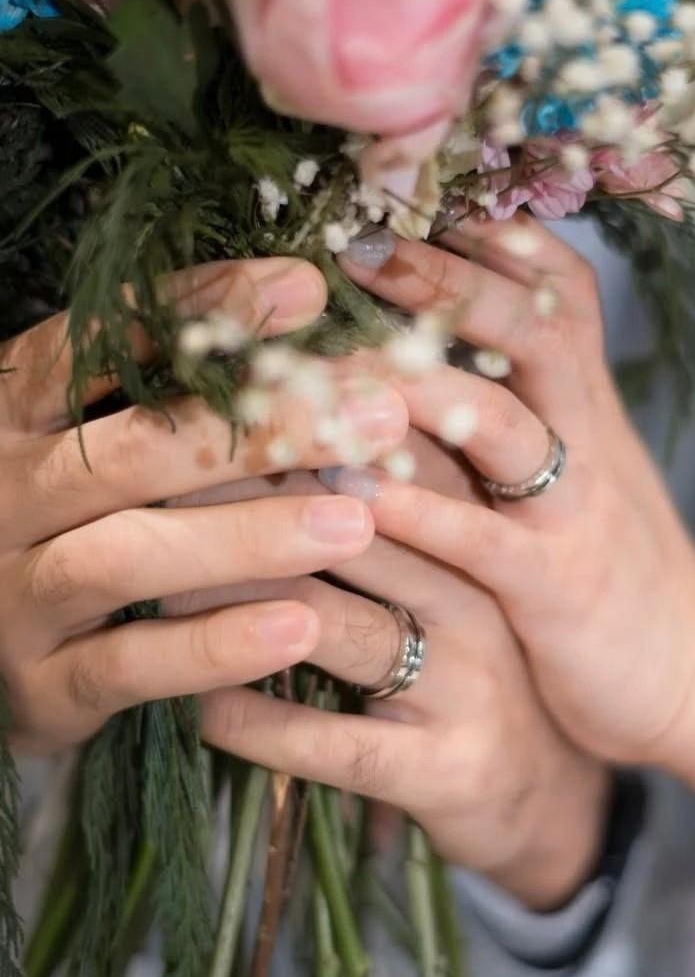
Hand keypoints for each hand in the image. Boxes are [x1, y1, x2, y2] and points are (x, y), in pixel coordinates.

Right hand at [0, 258, 405, 754]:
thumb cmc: (67, 523)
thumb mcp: (95, 442)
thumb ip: (173, 390)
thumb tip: (308, 303)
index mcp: (12, 415)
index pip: (98, 344)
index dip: (202, 312)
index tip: (309, 291)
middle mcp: (2, 496)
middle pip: (130, 451)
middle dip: (260, 430)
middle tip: (376, 415)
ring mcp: (13, 594)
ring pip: (125, 556)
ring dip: (248, 538)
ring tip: (353, 522)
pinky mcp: (42, 685)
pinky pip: (130, 665)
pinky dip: (215, 646)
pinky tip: (299, 627)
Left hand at [168, 433, 610, 910]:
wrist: (544, 789)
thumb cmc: (468, 653)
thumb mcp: (449, 561)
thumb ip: (387, 492)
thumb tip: (276, 412)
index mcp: (480, 527)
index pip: (392, 448)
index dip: (301, 421)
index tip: (212, 400)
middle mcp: (480, 593)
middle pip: (357, 527)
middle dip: (251, 502)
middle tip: (152, 481)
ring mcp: (468, 682)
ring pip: (342, 628)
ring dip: (243, 604)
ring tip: (159, 589)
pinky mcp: (447, 767)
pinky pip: (340, 744)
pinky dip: (263, 722)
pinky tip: (202, 706)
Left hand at [330, 218, 694, 768]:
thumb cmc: (614, 571)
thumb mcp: (583, 474)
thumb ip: (522, 411)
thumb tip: (424, 352)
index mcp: (589, 404)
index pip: (555, 286)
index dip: (488, 233)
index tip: (411, 191)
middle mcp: (589, 438)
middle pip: (531, 325)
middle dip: (445, 277)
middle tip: (359, 240)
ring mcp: (576, 510)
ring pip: (503, 421)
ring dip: (416, 382)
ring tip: (330, 355)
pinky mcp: (555, 588)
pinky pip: (483, 537)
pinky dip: (419, 509)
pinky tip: (351, 489)